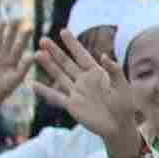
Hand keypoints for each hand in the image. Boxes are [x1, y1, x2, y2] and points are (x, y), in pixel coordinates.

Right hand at [0, 20, 32, 107]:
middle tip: (17, 18)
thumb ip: (24, 67)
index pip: (20, 46)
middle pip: (9, 41)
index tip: (30, 26)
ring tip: (3, 21)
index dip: (24, 37)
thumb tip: (32, 55)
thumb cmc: (5, 90)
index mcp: (15, 62)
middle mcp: (5, 57)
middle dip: (13, 30)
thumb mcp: (16, 79)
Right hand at [32, 32, 143, 155]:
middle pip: (67, 63)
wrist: (119, 126)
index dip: (73, 43)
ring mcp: (77, 92)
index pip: (82, 55)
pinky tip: (33, 84)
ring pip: (59, 76)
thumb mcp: (123, 87)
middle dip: (55, 51)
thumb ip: (114, 71)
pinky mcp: (72, 105)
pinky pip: (55, 97)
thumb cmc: (125, 106)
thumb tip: (104, 55)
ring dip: (48, 66)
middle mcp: (84, 80)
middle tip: (42, 39)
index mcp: (97, 73)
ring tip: (37, 54)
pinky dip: (44, 91)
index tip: (63, 31)